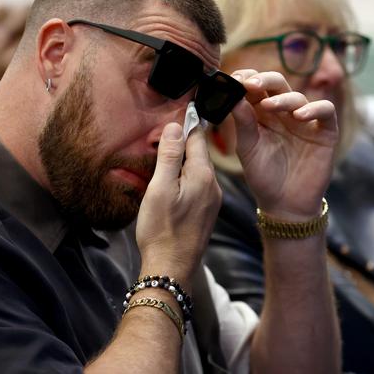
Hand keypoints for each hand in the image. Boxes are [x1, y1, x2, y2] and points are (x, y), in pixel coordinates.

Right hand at [136, 123, 221, 287]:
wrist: (172, 268)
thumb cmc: (162, 229)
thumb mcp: (160, 188)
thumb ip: (170, 156)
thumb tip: (176, 126)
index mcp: (203, 175)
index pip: (197, 137)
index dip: (187, 121)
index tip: (182, 104)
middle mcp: (213, 184)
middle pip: (199, 151)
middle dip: (185, 138)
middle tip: (170, 124)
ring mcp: (212, 199)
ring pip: (198, 168)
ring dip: (185, 158)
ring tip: (169, 148)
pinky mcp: (207, 211)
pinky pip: (198, 183)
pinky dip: (186, 175)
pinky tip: (174, 178)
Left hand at [230, 70, 337, 218]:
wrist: (284, 204)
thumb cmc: (264, 176)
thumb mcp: (248, 148)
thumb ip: (242, 122)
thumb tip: (233, 95)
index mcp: (262, 114)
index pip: (256, 87)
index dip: (246, 78)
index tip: (235, 79)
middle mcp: (284, 113)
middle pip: (277, 84)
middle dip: (264, 80)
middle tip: (251, 84)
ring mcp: (305, 121)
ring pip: (298, 97)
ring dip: (283, 98)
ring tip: (271, 106)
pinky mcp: (325, 132)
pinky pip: (326, 111)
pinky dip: (315, 109)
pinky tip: (300, 116)